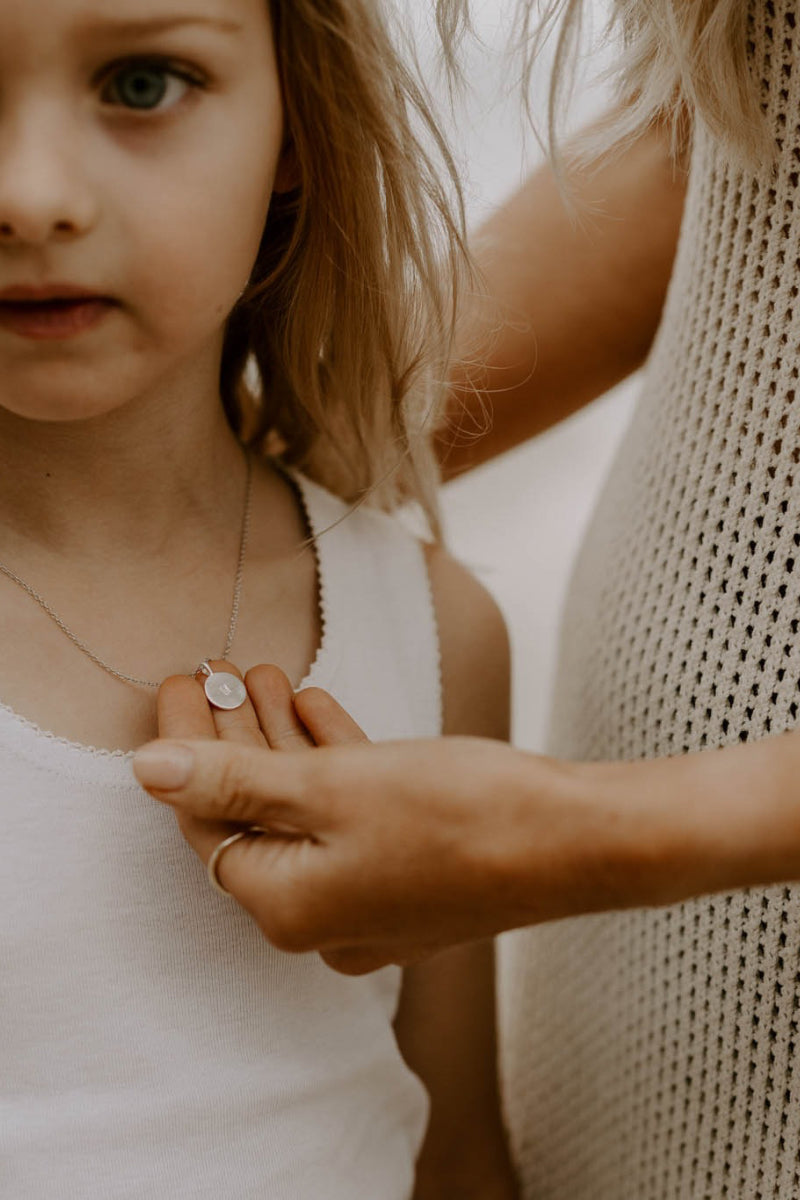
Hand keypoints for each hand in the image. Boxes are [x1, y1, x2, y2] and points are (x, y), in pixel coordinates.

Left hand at [134, 666, 554, 972]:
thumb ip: (234, 779)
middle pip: (253, 816)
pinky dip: (328, 766)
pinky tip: (317, 710)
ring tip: (266, 674)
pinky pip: (346, 820)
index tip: (181, 681)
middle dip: (234, 735)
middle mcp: (322, 920)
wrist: (577, 840)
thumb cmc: (460, 814)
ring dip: (282, 742)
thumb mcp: (331, 787)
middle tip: (219, 668)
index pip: (207, 822)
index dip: (186, 747)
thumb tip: (147, 771)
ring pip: (302, 813)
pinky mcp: (407, 877)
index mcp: (289, 909)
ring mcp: (368, 903)